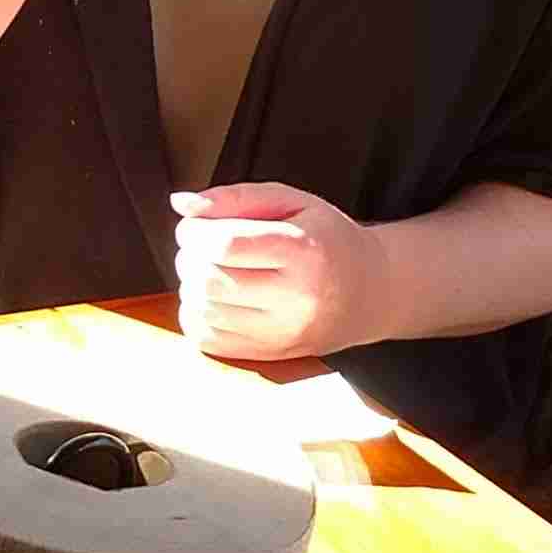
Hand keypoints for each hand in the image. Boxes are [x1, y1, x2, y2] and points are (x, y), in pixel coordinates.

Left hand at [171, 181, 391, 363]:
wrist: (369, 292)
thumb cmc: (328, 242)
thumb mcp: (293, 202)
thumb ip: (236, 197)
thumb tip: (182, 204)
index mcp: (304, 252)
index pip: (225, 244)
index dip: (194, 232)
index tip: (195, 226)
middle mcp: (295, 298)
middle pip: (209, 279)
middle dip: (190, 258)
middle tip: (202, 247)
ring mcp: (282, 333)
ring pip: (204, 310)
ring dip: (192, 285)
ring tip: (213, 270)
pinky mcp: (268, 354)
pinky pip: (207, 338)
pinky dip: (197, 314)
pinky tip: (217, 297)